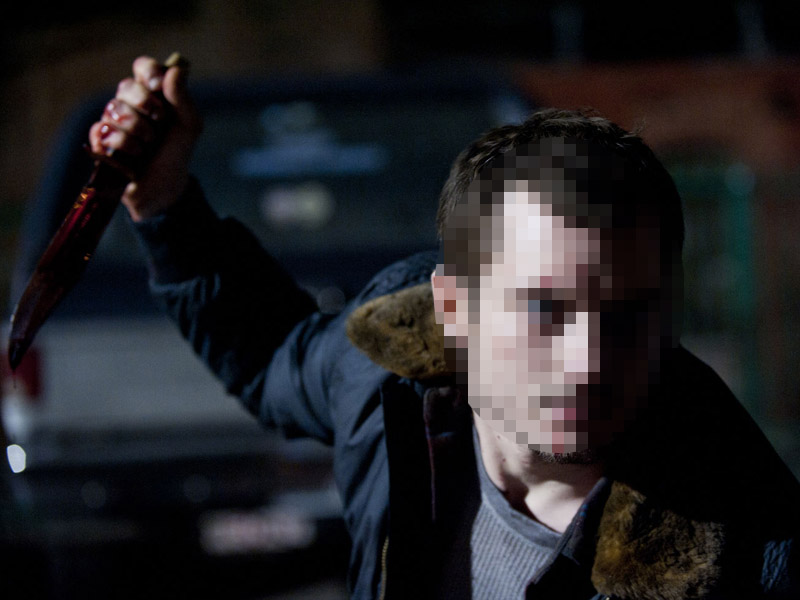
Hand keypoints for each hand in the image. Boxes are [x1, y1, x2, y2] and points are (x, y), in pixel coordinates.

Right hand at [88, 55, 202, 220]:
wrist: (166, 187)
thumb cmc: (176, 153)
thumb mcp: (188, 127)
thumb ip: (183, 99)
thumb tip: (175, 70)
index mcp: (152, 95)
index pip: (143, 67)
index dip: (149, 72)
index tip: (158, 85)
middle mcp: (130, 104)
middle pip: (126, 86)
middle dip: (145, 104)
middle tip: (158, 123)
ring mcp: (112, 121)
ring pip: (114, 109)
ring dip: (136, 130)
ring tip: (147, 147)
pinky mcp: (100, 141)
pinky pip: (102, 131)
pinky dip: (121, 144)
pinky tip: (133, 156)